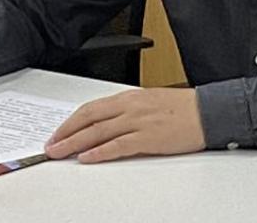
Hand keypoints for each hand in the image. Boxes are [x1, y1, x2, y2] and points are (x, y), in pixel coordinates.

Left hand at [45, 87, 204, 163]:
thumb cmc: (181, 108)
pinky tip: (87, 158)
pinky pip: (118, 145)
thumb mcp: (149, 103)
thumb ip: (127, 112)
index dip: (71, 121)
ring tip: (60, 153)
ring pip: (98, 132)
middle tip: (51, 146)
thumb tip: (106, 124)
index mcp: (129, 97)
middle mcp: (129, 107)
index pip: (91, 108)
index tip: (58, 132)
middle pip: (89, 118)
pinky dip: (100, 152)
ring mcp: (138, 122)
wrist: (206, 111)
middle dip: (66, 132)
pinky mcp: (148, 138)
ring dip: (75, 143)